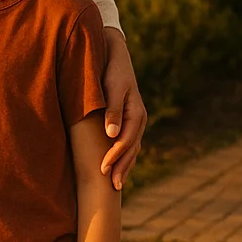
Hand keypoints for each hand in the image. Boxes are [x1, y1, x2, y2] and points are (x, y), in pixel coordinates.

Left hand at [99, 28, 146, 189]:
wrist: (115, 54)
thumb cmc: (112, 70)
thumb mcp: (112, 87)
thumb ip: (112, 110)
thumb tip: (111, 135)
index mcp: (137, 113)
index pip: (126, 141)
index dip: (114, 156)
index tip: (102, 169)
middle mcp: (139, 119)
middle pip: (132, 149)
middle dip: (122, 168)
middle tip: (111, 187)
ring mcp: (135, 120)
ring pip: (132, 149)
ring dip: (124, 166)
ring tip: (115, 184)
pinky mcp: (128, 119)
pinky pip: (128, 143)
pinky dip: (124, 156)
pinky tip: (117, 166)